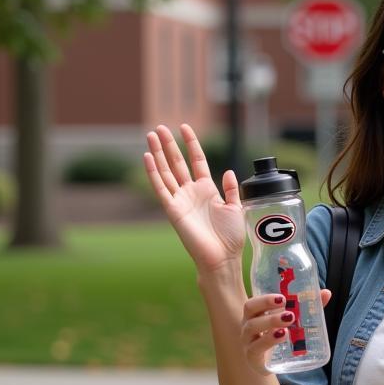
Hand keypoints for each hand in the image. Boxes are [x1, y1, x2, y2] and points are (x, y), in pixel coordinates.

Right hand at [143, 124, 243, 274]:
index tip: (185, 127)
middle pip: (177, 163)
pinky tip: (147, 156)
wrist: (222, 257)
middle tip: (160, 127)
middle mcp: (191, 192)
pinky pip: (160, 188)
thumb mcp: (236, 208)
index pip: (196, 160)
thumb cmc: (230, 237)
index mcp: (207, 190)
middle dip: (169, 145)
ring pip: (165, 171)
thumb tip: (227, 171)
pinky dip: (153, 172)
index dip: (191, 144)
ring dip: (157, 153)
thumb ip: (230, 189)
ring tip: (151, 135)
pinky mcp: (172, 210)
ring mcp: (180, 200)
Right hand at [241, 289, 332, 374]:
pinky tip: (281, 336)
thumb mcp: (292, 323)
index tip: (283, 297)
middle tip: (288, 308)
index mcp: (257, 314)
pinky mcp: (252, 357)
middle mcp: (249, 324)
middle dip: (266, 305)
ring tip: (288, 322)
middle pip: (250, 310)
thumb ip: (307, 309)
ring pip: (252, 328)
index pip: (255, 301)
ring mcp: (248, 341)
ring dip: (270, 322)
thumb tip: (326, 293)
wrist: (272, 365)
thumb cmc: (280, 337)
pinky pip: (255, 348)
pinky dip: (268, 341)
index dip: (265, 298)